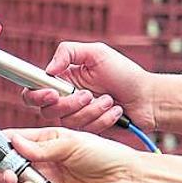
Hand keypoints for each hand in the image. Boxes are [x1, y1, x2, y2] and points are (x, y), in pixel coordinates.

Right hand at [0, 127, 141, 182]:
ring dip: (9, 180)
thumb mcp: (72, 142)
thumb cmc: (107, 155)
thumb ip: (41, 146)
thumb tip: (15, 144)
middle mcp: (43, 161)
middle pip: (9, 163)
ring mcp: (47, 181)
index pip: (14, 141)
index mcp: (46, 142)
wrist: (128, 181)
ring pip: (15, 182)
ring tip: (13, 177)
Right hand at [20, 42, 154, 132]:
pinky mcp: (89, 130)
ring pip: (68, 121)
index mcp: (61, 81)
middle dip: (69, 104)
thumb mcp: (97, 53)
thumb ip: (67, 52)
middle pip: (46, 111)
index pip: (32, 92)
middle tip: (88, 94)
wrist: (149, 97)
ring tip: (109, 99)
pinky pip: (86, 130)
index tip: (53, 93)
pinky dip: (103, 118)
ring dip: (92, 109)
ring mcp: (76, 117)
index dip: (36, 95)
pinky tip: (115, 110)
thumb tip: (48, 69)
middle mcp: (64, 100)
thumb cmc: (125, 73)